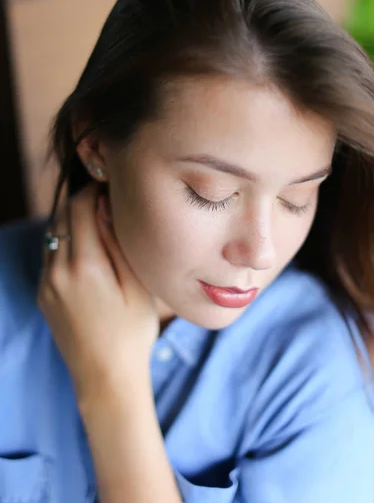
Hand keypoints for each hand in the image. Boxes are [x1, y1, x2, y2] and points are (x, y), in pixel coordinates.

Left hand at [37, 182, 159, 400]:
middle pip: (62, 217)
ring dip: (72, 222)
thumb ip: (118, 244)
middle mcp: (57, 271)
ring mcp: (46, 284)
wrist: (105, 376)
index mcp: (84, 266)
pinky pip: (50, 255)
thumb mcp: (138, 286)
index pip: (79, 207)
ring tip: (99, 225)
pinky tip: (87, 252)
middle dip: (82, 202)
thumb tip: (106, 209)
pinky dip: (65, 243)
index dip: (94, 191)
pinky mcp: (43, 295)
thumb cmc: (132, 333)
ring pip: (53, 234)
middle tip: (107, 202)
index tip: (111, 189)